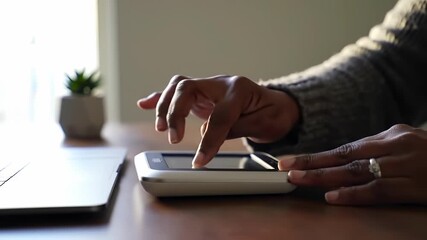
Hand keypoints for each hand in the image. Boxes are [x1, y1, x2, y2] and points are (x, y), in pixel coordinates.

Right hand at [137, 75, 299, 166]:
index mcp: (239, 90)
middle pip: (188, 88)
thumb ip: (233, 128)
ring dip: (165, 106)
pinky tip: (144, 103)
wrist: (276, 104)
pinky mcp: (202, 95)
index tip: (200, 160)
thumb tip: (206, 135)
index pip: (219, 114)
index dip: (209, 139)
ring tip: (161, 128)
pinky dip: (160, 98)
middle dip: (177, 113)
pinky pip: (177, 92)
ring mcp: (209, 87)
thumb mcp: (263, 125)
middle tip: (174, 138)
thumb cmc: (272, 114)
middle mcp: (221, 84)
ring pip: (178, 86)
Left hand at [279, 124, 426, 204]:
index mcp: (389, 136)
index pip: (344, 147)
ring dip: (324, 177)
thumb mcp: (407, 141)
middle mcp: (393, 147)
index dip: (316, 155)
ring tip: (299, 179)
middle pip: (344, 157)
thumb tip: (348, 156)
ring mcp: (404, 166)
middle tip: (285, 167)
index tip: (291, 159)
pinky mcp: (415, 186)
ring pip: (356, 172)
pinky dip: (355, 194)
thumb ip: (378, 148)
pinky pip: (379, 190)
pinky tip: (334, 197)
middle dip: (312, 163)